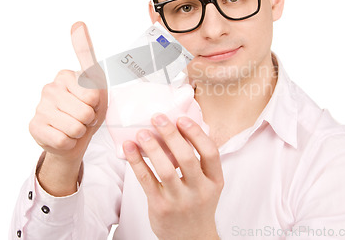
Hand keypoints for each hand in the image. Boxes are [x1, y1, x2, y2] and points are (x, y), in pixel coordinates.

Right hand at [29, 21, 107, 194]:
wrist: (76, 137)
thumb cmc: (88, 107)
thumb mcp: (96, 81)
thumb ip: (86, 53)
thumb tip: (77, 22)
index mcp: (65, 75)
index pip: (92, 94)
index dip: (97, 104)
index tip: (91, 101)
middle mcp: (49, 88)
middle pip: (85, 112)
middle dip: (89, 120)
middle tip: (83, 117)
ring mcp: (40, 108)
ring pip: (74, 128)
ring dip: (80, 132)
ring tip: (75, 126)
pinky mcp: (34, 127)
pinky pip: (63, 140)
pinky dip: (69, 143)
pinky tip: (63, 136)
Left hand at [123, 114, 223, 239]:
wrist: (191, 239)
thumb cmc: (198, 206)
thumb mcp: (209, 186)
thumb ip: (200, 163)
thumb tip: (182, 129)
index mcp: (215, 181)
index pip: (211, 153)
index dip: (196, 134)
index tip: (182, 119)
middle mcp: (200, 191)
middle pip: (187, 158)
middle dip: (171, 134)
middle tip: (157, 117)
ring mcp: (180, 200)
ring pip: (166, 169)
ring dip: (152, 147)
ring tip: (142, 132)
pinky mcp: (160, 207)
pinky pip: (147, 180)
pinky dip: (137, 162)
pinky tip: (130, 148)